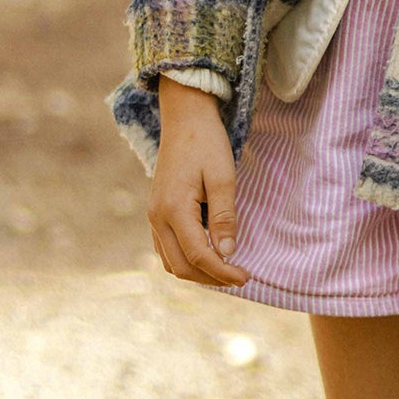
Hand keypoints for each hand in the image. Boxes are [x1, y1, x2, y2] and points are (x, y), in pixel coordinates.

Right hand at [149, 76, 248, 286]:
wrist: (185, 120)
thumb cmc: (207, 144)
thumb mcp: (223, 177)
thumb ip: (224, 216)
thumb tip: (227, 252)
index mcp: (173, 209)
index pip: (198, 255)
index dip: (222, 271)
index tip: (246, 277)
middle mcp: (156, 217)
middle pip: (180, 266)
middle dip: (210, 278)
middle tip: (239, 277)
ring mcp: (153, 216)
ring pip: (170, 261)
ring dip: (197, 272)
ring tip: (226, 271)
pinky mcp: (156, 213)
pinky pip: (166, 249)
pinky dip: (186, 260)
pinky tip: (209, 256)